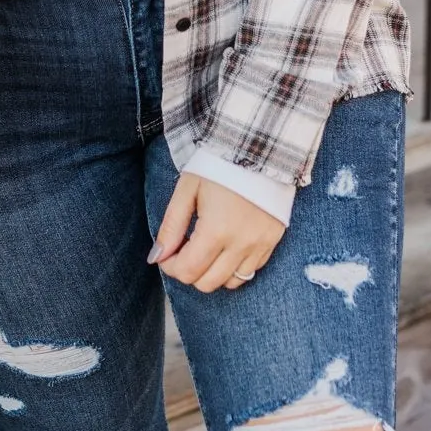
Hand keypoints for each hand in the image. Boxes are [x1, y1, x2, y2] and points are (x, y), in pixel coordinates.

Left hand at [151, 173, 284, 293]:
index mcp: (216, 230)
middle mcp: (241, 244)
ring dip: (212, 273)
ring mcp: (260, 245)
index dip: (171, 267)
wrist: (259, 146)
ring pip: (231, 283)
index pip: (188, 271)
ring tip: (206, 249)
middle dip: (189, 272)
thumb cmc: (219, 165)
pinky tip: (226, 247)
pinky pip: (251, 271)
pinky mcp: (273, 241)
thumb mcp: (187, 189)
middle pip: (208, 283)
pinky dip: (234, 267)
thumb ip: (171, 226)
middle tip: (183, 251)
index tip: (167, 254)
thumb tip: (157, 256)